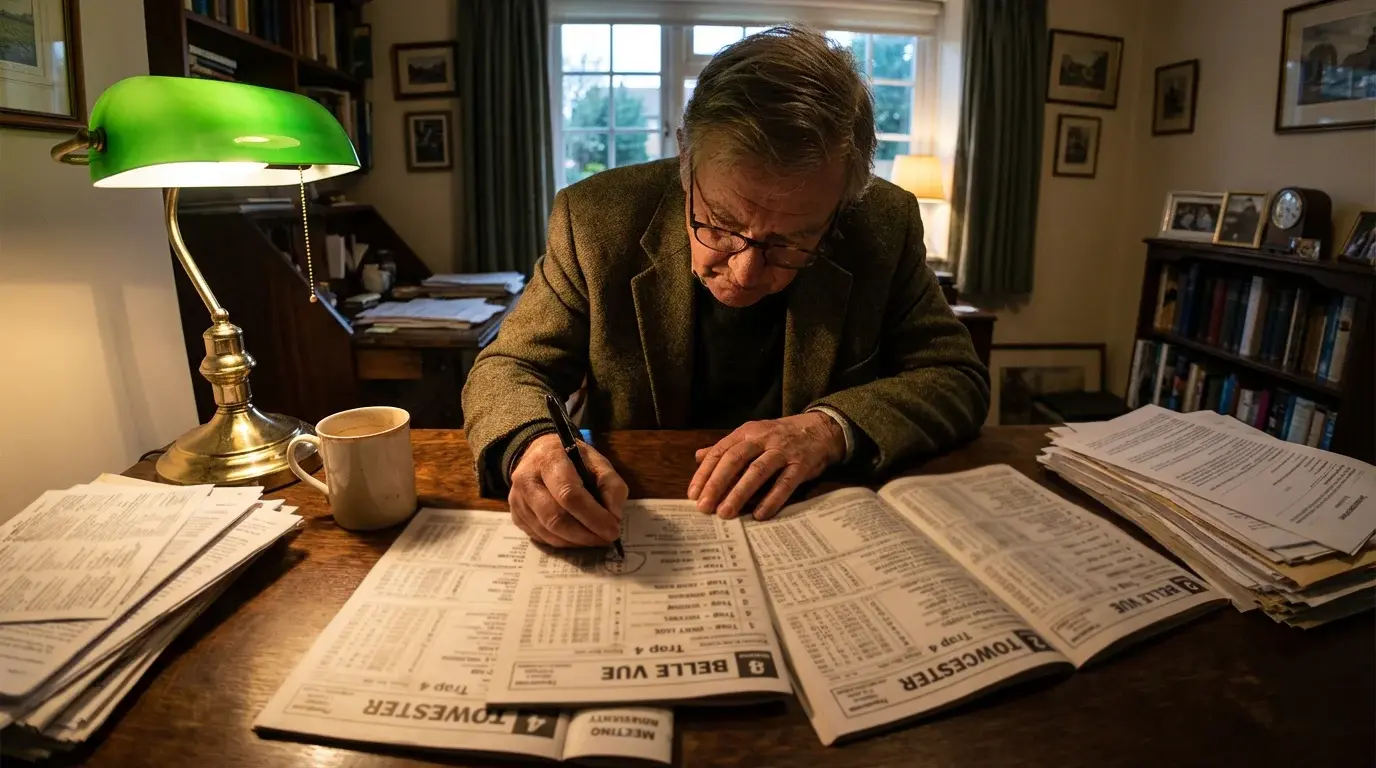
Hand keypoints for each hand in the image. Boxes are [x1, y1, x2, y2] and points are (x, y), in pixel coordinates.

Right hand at [509, 434, 627, 546]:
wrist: (538, 454)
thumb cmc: (572, 458)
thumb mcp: (597, 461)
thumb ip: (611, 484)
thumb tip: (614, 516)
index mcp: (549, 459)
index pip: (569, 494)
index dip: (593, 516)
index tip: (613, 530)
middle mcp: (526, 479)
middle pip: (555, 518)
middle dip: (585, 534)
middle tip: (605, 540)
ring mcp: (517, 500)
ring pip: (547, 532)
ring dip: (576, 541)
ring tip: (595, 538)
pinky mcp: (516, 516)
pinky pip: (541, 537)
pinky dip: (563, 542)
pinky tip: (577, 536)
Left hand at [687, 412, 844, 520]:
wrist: (820, 429)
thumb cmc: (780, 436)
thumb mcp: (752, 435)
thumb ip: (727, 448)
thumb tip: (698, 457)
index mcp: (747, 432)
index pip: (720, 451)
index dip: (705, 473)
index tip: (693, 494)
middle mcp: (763, 439)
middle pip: (735, 460)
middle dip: (717, 484)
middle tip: (704, 508)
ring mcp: (783, 451)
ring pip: (757, 471)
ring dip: (740, 493)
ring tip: (726, 513)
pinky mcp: (801, 465)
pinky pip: (785, 483)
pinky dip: (772, 499)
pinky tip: (760, 515)